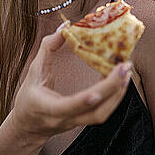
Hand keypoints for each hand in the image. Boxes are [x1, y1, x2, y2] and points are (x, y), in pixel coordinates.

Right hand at [12, 21, 131, 140]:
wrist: (29, 127)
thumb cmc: (28, 99)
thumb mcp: (33, 71)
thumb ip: (48, 48)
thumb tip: (65, 27)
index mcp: (48, 108)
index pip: (69, 106)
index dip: (84, 100)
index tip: (98, 89)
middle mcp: (66, 118)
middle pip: (95, 112)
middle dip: (112, 89)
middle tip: (124, 67)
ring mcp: (77, 122)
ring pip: (103, 114)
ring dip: (118, 93)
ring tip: (126, 72)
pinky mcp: (85, 120)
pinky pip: (104, 111)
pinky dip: (114, 95)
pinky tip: (119, 80)